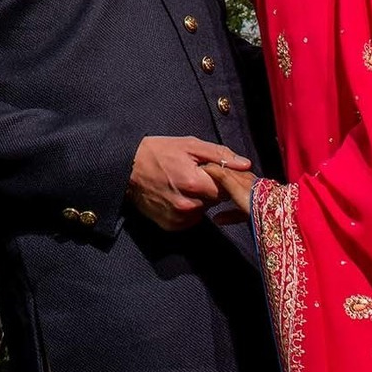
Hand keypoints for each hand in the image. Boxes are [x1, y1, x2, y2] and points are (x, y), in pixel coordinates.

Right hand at [127, 135, 251, 230]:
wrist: (126, 168)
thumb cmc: (158, 152)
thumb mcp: (189, 145)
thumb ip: (219, 155)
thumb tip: (246, 165)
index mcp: (194, 183)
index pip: (226, 189)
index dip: (222, 180)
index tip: (214, 172)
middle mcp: (187, 204)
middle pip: (215, 201)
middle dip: (210, 189)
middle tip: (195, 176)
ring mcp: (177, 217)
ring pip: (203, 210)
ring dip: (199, 200)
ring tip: (183, 184)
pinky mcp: (170, 225)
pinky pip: (190, 219)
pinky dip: (188, 209)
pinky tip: (176, 195)